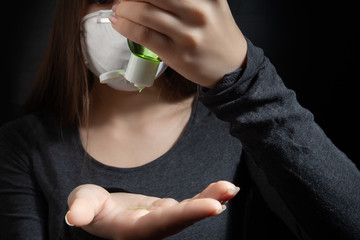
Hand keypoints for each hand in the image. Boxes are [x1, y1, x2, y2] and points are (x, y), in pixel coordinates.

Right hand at [65, 181, 239, 239]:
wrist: (100, 214)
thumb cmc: (90, 208)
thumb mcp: (84, 204)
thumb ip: (83, 208)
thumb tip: (74, 215)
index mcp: (134, 230)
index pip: (163, 223)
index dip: (188, 214)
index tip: (213, 206)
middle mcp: (153, 229)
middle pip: (182, 219)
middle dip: (206, 205)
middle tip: (231, 190)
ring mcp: (162, 221)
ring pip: (190, 212)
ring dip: (212, 199)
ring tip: (232, 188)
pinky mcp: (167, 211)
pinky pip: (190, 205)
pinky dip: (207, 196)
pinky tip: (224, 191)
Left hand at [110, 0, 246, 86]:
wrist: (232, 67)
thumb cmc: (216, 33)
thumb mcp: (211, 4)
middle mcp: (198, 10)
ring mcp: (187, 34)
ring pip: (144, 13)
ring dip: (124, 8)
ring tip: (119, 9)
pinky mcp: (177, 53)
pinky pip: (144, 35)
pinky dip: (125, 26)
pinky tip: (119, 22)